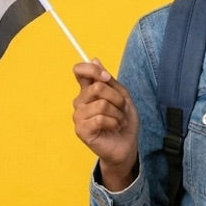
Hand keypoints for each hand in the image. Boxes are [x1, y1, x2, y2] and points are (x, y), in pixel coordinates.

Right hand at [72, 58, 139, 189]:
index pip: (80, 71)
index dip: (92, 70)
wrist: (126, 146)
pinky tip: (113, 128)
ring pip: (102, 104)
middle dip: (117, 98)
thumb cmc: (123, 122)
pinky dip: (113, 122)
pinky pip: (100, 118)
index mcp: (88, 91)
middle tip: (122, 108)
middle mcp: (80, 102)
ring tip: (118, 121)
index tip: (106, 77)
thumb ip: (109, 80)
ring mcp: (79, 116)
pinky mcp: (81, 130)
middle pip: (97, 87)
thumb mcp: (122, 97)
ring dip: (118, 113)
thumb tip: (94, 59)